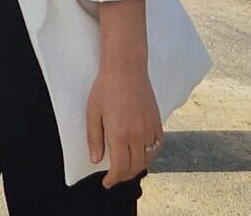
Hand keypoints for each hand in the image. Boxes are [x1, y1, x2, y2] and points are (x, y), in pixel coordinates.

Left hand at [86, 56, 162, 186]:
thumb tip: (96, 160)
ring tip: (126, 167)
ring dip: (137, 167)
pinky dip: (150, 155)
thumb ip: (94, 138)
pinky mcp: (158, 122)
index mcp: (119, 133)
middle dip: (124, 175)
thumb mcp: (92, 112)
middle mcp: (138, 134)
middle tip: (114, 176)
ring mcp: (150, 129)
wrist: (126, 68)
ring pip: (148, 159)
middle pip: (135, 166)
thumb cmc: (105, 88)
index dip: (113, 178)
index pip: (120, 167)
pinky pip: (157, 146)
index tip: (106, 182)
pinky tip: (141, 153)